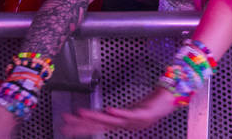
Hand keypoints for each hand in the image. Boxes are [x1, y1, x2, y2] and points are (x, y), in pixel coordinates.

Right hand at [60, 89, 179, 134]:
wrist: (167, 103)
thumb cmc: (148, 107)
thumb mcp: (129, 111)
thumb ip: (116, 114)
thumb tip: (103, 113)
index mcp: (118, 123)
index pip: (95, 126)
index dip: (79, 127)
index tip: (64, 127)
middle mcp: (123, 123)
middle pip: (98, 125)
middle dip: (80, 125)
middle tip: (64, 124)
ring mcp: (133, 120)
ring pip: (110, 120)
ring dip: (95, 118)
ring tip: (80, 114)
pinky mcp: (143, 114)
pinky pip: (129, 114)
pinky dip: (118, 113)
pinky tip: (109, 110)